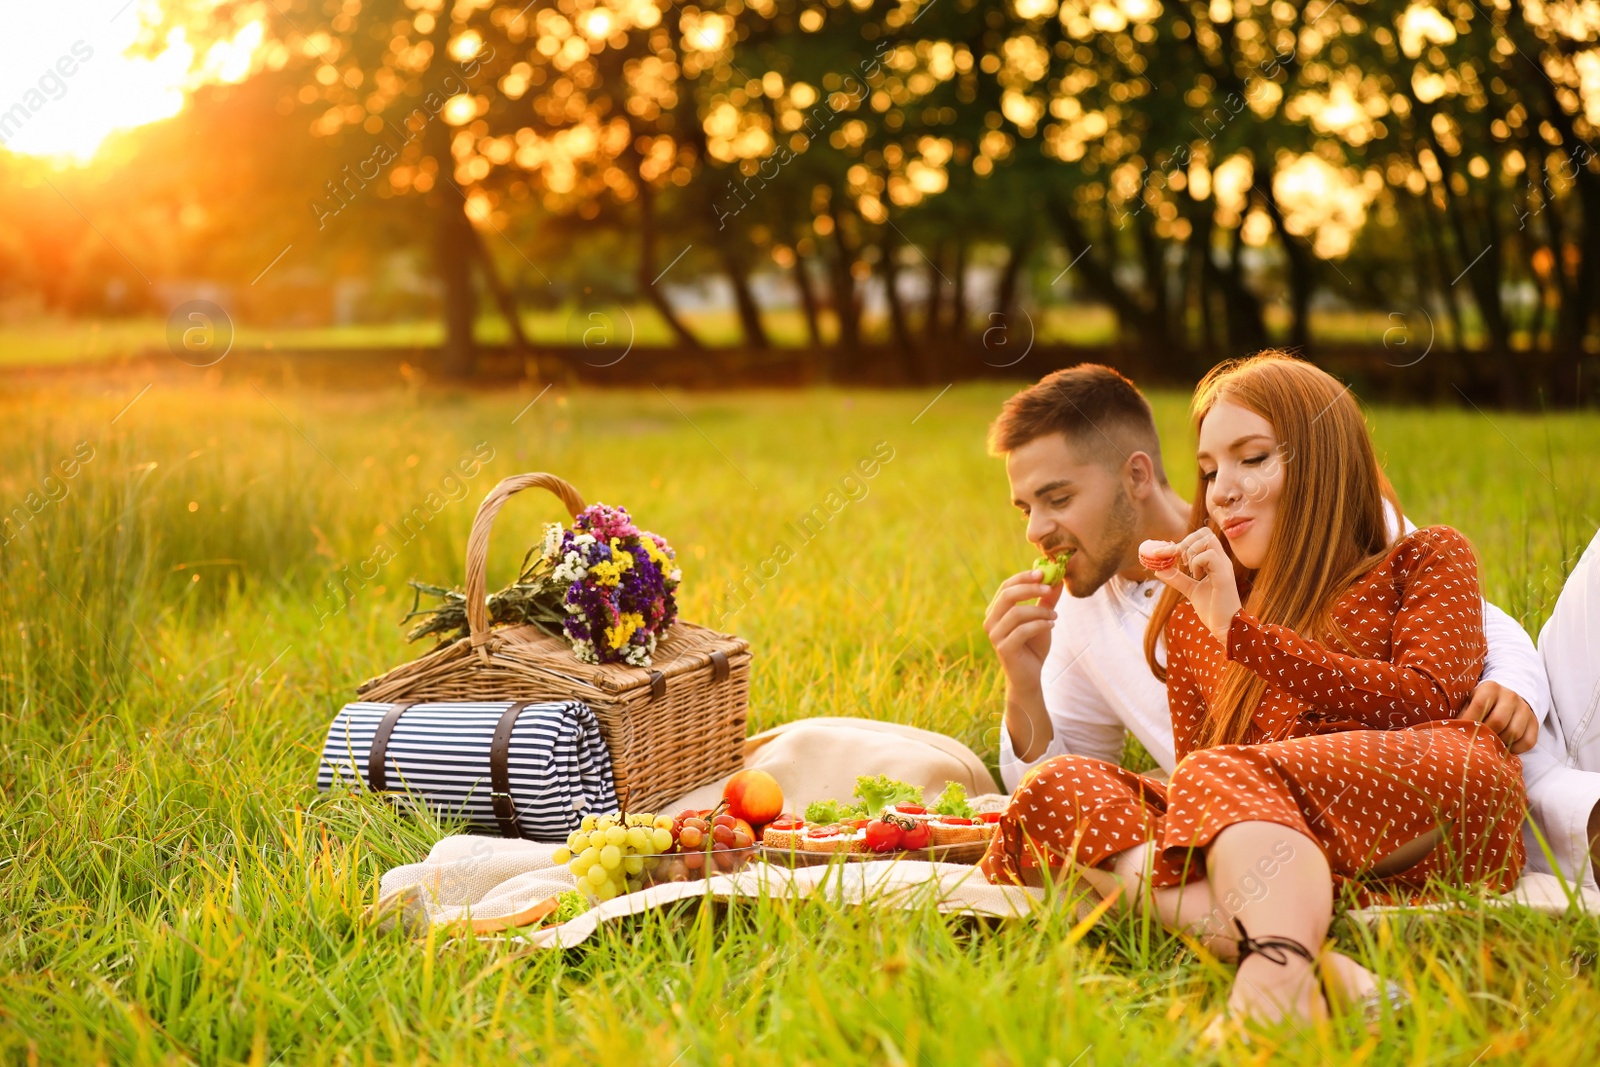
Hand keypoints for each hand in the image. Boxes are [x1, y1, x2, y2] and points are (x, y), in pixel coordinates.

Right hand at [984, 569, 1061, 685]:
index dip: (1023, 577)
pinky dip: (1040, 625)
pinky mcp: (1003, 649)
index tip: (1042, 572)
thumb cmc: (1033, 645)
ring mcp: (995, 636)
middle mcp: (991, 621)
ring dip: (1040, 611)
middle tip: (1049, 588)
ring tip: (1055, 616)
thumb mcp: (1042, 618)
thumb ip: (1047, 599)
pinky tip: (1051, 625)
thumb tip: (1058, 578)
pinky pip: (1022, 630)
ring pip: (1016, 613)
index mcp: (996, 611)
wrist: (1030, 676)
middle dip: (1030, 589)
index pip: (1006, 587)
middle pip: (1007, 596)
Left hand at [1142, 528, 1241, 642]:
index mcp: (1215, 562)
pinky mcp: (1224, 576)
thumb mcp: (1190, 590)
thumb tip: (1159, 569)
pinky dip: (1197, 562)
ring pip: (1207, 540)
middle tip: (1180, 562)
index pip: (1200, 538)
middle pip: (1205, 533)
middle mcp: (1221, 560)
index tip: (1161, 553)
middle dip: (1185, 543)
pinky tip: (1198, 577)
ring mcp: (1224, 567)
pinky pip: (1209, 556)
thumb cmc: (1212, 609)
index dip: (1180, 542)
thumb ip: (1177, 578)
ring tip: (1190, 570)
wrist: (1225, 627)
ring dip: (1191, 552)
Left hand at [1457, 681, 1537, 753]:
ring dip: (1500, 744)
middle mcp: (1510, 696)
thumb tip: (1450, 731)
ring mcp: (1524, 709)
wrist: (1507, 696)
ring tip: (1488, 746)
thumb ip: (1462, 712)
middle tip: (1475, 743)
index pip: (1480, 706)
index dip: (1469, 722)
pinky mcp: (1534, 723)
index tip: (1460, 734)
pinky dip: (1515, 750)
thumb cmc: (1481, 702)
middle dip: (1485, 735)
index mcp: (1490, 688)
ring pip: (1513, 733)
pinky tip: (1504, 748)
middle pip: (1498, 721)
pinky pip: (1527, 742)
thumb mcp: (1469, 700)